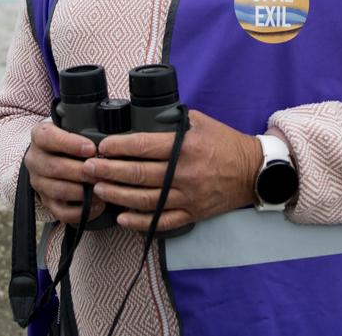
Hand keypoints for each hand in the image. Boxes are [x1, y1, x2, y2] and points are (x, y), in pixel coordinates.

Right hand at [24, 120, 102, 226]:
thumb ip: (84, 131)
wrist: (53, 156)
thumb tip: (106, 141)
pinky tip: (98, 205)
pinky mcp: (46, 202)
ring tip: (102, 188)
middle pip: (55, 167)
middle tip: (102, 172)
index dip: (70, 143)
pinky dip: (81, 211)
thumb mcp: (72, 128)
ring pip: (58, 190)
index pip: (48, 138)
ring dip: (83, 191)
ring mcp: (39, 182)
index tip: (91, 148)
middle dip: (82, 171)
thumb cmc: (70, 140)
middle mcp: (35, 159)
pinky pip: (62, 212)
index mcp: (39, 136)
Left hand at [82, 109, 262, 234]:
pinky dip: (140, 222)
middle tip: (87, 168)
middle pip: (138, 174)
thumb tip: (145, 118)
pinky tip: (122, 218)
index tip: (101, 146)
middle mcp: (185, 173)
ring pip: (145, 200)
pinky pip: (162, 221)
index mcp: (185, 147)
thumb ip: (173, 121)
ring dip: (117, 195)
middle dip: (108, 171)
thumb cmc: (226, 143)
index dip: (118, 147)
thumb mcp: (201, 122)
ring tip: (97, 189)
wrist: (254, 171)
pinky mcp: (192, 213)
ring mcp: (188, 196)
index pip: (143, 146)